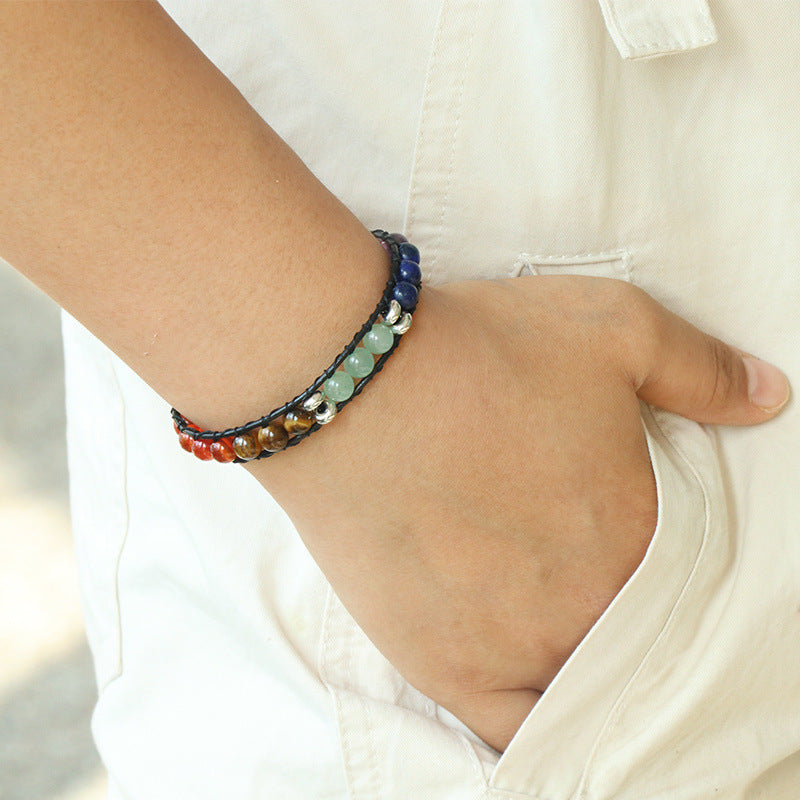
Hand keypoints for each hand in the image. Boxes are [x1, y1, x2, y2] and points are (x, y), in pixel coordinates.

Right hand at [252, 275, 789, 752]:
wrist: (353, 383)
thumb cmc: (482, 351)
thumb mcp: (612, 328)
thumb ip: (701, 370)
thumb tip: (771, 397)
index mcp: (639, 532)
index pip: (690, 577)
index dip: (667, 558)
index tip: (635, 536)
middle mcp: (590, 605)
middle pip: (634, 633)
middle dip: (627, 607)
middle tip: (586, 570)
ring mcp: (517, 646)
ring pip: (583, 685)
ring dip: (585, 663)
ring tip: (559, 625)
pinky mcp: (445, 666)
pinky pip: (513, 730)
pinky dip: (536, 720)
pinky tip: (533, 689)